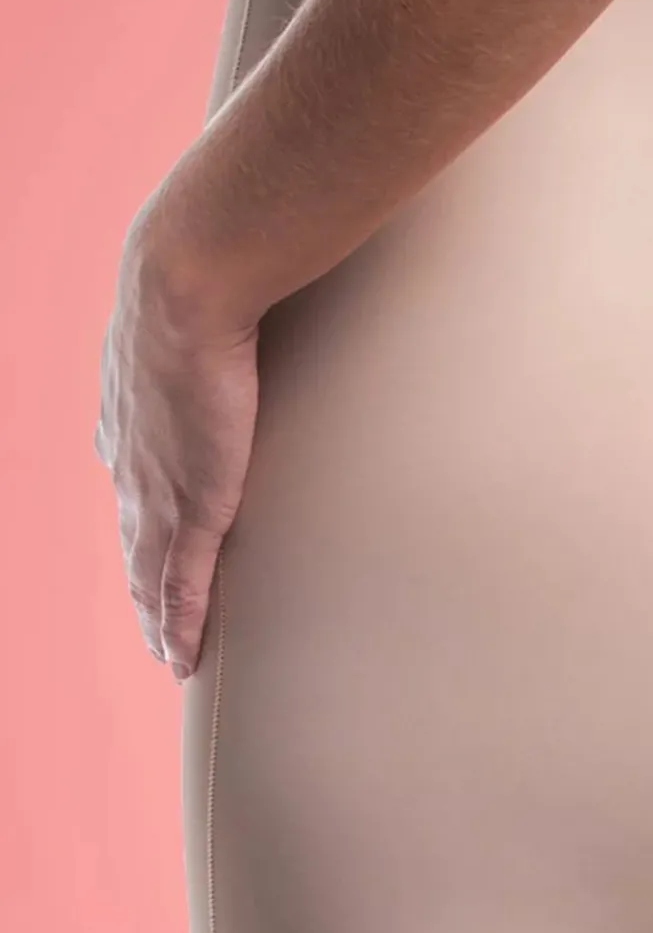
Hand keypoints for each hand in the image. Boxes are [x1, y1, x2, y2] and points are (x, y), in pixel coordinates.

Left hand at [96, 200, 258, 680]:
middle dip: (142, 584)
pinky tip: (182, 655)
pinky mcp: (188, 508)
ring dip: (157, 618)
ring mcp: (155, 488)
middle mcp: (130, 459)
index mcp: (131, 414)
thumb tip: (241, 287)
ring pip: (149, 574)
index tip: (148, 551)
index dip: (141, 525)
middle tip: (153, 625)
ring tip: (169, 653)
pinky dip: (178, 624)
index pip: (134, 485)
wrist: (187, 285)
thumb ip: (210, 316)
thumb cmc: (201, 277)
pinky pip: (179, 586)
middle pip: (133, 540)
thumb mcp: (192, 304)